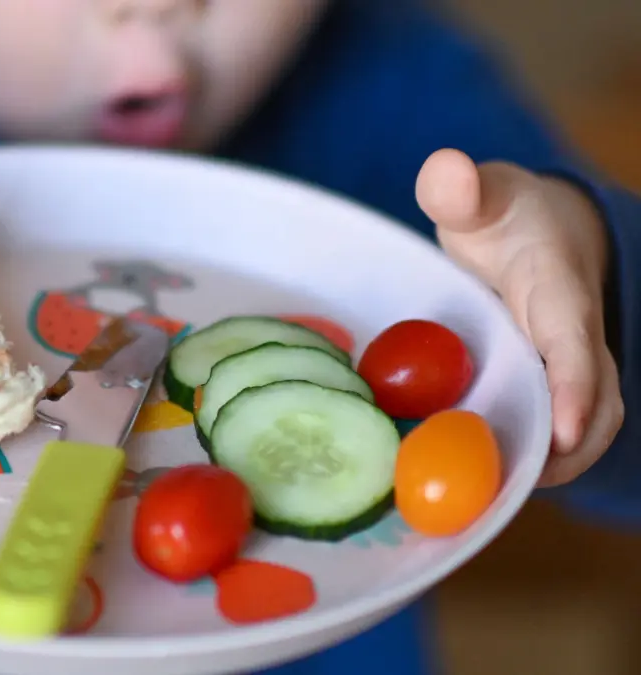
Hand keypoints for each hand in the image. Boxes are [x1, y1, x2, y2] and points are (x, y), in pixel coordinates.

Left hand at [416, 149, 623, 486]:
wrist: (543, 231)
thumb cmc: (505, 217)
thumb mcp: (484, 197)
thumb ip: (461, 188)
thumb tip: (445, 170)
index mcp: (561, 294)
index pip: (575, 346)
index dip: (574, 390)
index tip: (565, 434)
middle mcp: (579, 339)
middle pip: (595, 405)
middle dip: (564, 452)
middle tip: (503, 490)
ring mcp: (571, 368)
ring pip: (585, 427)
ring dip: (550, 464)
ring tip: (489, 497)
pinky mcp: (555, 387)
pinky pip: (558, 428)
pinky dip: (534, 457)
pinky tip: (484, 480)